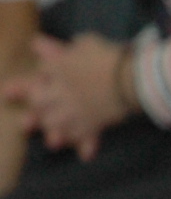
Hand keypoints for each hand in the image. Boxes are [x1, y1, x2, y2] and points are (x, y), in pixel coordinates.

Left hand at [9, 34, 135, 156]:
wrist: (130, 78)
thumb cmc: (107, 56)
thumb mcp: (84, 43)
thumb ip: (59, 47)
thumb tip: (37, 44)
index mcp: (59, 70)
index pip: (36, 77)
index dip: (20, 86)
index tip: (5, 94)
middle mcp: (61, 93)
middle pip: (40, 104)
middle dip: (33, 114)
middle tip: (25, 125)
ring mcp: (76, 110)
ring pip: (57, 124)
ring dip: (53, 133)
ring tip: (52, 142)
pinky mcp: (95, 123)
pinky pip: (88, 137)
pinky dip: (87, 145)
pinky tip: (85, 155)